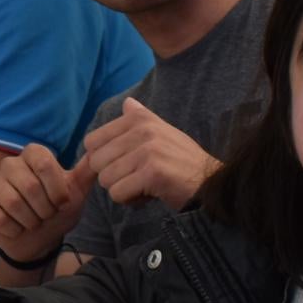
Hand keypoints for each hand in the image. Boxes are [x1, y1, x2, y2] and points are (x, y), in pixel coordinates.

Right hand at [0, 143, 93, 272]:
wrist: (38, 239)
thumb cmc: (57, 212)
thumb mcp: (76, 193)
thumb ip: (86, 171)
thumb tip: (98, 150)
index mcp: (33, 155)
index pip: (45, 164)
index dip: (56, 190)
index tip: (62, 202)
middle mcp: (9, 164)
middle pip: (29, 186)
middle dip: (45, 209)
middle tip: (46, 215)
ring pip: (12, 203)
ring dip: (30, 221)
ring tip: (33, 222)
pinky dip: (14, 230)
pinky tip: (17, 228)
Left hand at [80, 99, 219, 210]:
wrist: (210, 183)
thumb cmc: (183, 162)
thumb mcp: (164, 133)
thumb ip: (142, 118)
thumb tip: (127, 103)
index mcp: (139, 119)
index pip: (92, 141)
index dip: (103, 160)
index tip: (126, 164)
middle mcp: (142, 130)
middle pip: (96, 162)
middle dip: (112, 176)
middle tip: (137, 178)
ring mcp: (148, 151)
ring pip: (106, 180)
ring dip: (123, 189)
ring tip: (145, 185)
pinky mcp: (152, 173)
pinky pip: (118, 193)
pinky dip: (131, 200)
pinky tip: (150, 194)